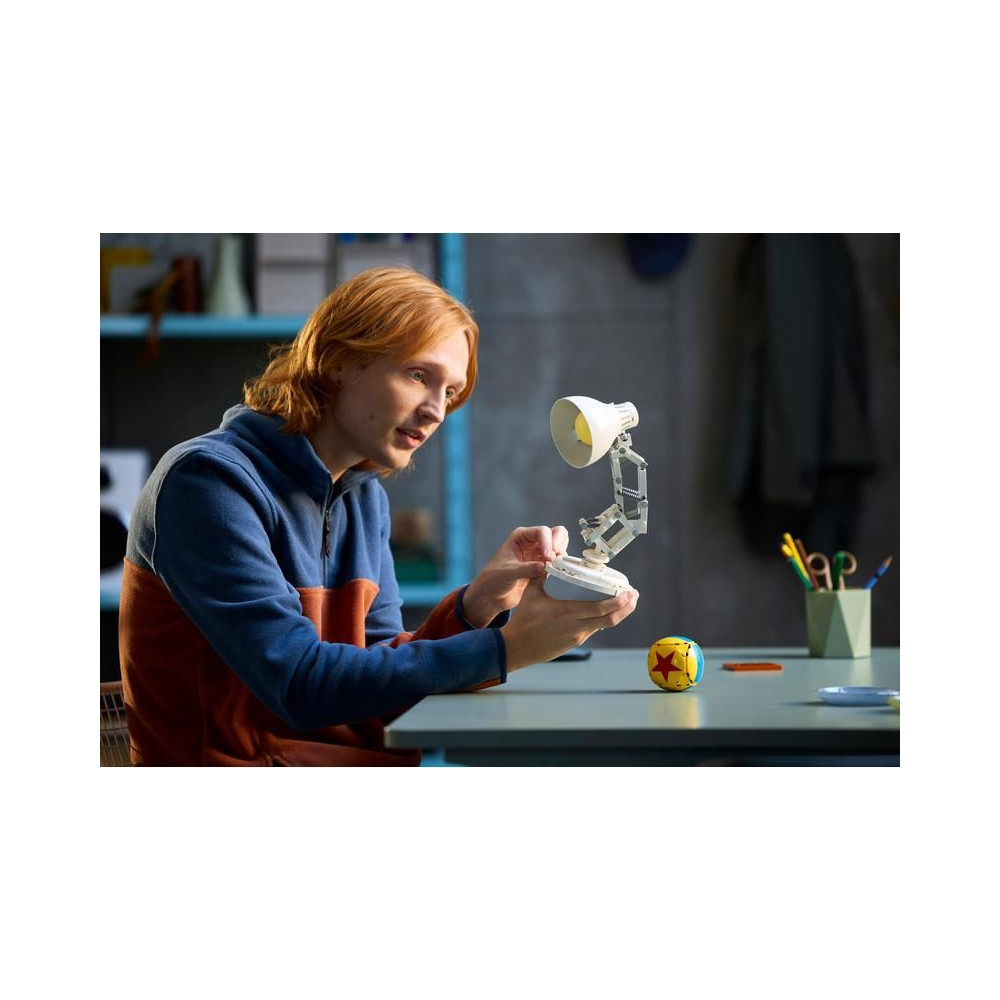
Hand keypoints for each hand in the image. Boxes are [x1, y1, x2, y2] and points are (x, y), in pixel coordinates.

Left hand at [461, 525, 568, 627]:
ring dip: (561, 556)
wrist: (491, 596)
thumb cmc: (493, 579)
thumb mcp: (508, 572)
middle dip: (559, 545)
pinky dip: (561, 567)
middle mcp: (532, 543)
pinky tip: (555, 574)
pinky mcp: (543, 568)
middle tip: (556, 560)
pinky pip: (558, 563)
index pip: (542, 531)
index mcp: (521, 537)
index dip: (548, 542)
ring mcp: (539, 555)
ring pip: (559, 548)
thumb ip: (526, 569)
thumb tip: (544, 566)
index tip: (548, 558)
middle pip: (556, 534)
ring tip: (555, 568)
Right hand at [500, 577, 639, 669]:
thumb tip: (548, 560)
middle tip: (634, 596)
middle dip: (626, 607)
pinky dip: (604, 620)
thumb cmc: (523, 620)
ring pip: (604, 626)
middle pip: (610, 620)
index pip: (601, 609)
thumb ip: (542, 575)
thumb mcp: (531, 594)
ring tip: (626, 603)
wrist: (517, 647)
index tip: (629, 592)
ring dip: (618, 614)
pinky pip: (594, 629)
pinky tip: (606, 612)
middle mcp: (577, 627)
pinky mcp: (575, 642)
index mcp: (568, 613)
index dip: (619, 602)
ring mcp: (577, 636)